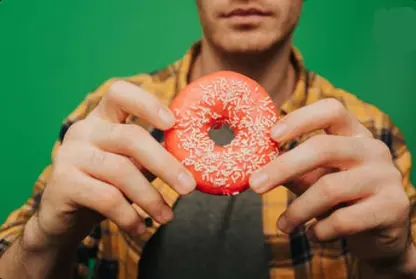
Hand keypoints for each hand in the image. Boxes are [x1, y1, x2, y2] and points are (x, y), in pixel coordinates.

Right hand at [33, 80, 195, 246]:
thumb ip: (150, 158)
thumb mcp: (129, 167)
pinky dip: (129, 216)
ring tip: (166, 217)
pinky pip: (107, 198)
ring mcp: (70, 154)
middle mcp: (84, 130)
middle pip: (131, 137)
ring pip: (122, 171)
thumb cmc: (104, 185)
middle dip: (165, 164)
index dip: (147, 103)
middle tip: (188, 187)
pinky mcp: (62, 182)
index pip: (120, 93)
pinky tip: (140, 228)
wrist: (64, 219)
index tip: (173, 123)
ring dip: (150, 198)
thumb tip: (190, 161)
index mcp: (102, 119)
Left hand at [249, 98, 411, 266]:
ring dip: (298, 210)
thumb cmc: (341, 200)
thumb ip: (293, 170)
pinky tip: (313, 235)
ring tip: (283, 225)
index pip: (331, 110)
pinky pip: (345, 219)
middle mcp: (373, 149)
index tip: (271, 136)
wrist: (380, 236)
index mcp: (354, 134)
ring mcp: (386, 176)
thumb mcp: (315, 180)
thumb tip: (258, 164)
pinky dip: (320, 230)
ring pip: (329, 188)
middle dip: (283, 167)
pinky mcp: (394, 206)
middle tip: (255, 185)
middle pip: (323, 148)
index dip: (300, 119)